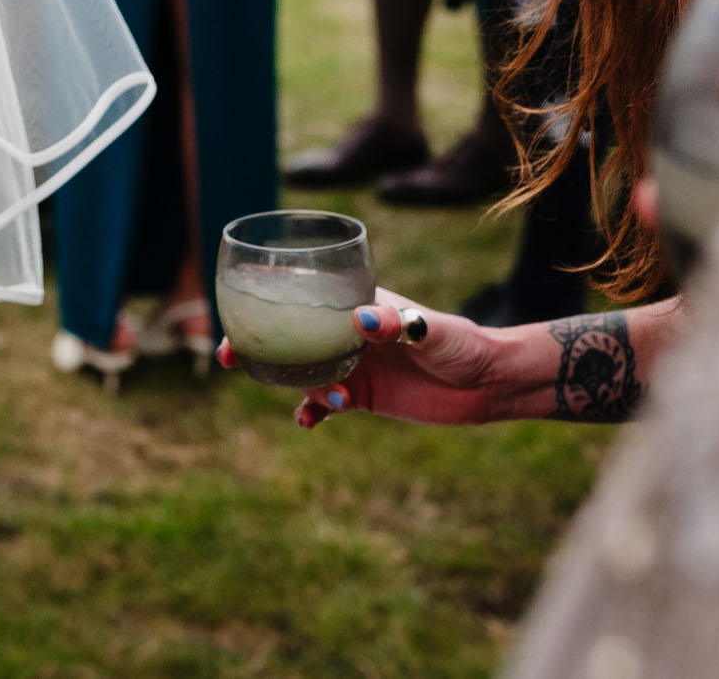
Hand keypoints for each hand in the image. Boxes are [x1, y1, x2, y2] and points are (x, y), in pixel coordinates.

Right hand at [221, 289, 510, 426]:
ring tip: (308, 395)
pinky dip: (312, 410)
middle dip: (258, 343)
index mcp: (358, 304)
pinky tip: (307, 422)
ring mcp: (353, 365)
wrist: (489, 383)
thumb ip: (399, 324)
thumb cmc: (463, 343)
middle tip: (228, 356)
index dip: (268, 301)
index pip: (305, 295)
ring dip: (293, 383)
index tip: (237, 308)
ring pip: (304, 370)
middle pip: (292, 334)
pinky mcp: (363, 396)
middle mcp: (347, 333)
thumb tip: (363, 320)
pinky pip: (325, 402)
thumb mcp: (433, 330)